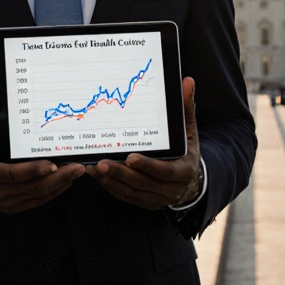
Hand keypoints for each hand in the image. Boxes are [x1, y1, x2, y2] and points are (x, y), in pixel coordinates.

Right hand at [0, 82, 83, 213]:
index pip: (11, 174)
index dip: (33, 170)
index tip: (52, 164)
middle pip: (31, 188)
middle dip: (57, 178)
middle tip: (77, 166)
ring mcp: (4, 202)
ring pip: (37, 196)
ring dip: (59, 185)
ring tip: (77, 171)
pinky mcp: (12, 206)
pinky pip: (37, 200)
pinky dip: (53, 191)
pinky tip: (66, 180)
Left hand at [86, 76, 201, 209]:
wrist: (191, 181)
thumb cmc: (186, 150)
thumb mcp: (190, 130)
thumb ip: (186, 108)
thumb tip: (187, 82)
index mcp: (184, 171)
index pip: (165, 172)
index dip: (148, 166)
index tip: (130, 157)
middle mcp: (170, 190)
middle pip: (142, 183)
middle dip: (121, 173)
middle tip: (101, 162)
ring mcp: (156, 198)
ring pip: (130, 192)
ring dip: (111, 180)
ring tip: (93, 167)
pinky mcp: (143, 202)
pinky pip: (124, 195)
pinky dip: (109, 185)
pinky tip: (96, 174)